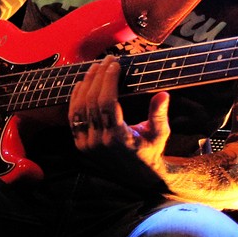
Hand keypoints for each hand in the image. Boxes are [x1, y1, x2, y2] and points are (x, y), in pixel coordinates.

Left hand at [69, 55, 170, 172]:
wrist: (138, 176)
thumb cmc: (151, 151)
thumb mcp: (159, 133)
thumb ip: (158, 114)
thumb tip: (163, 94)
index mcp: (118, 138)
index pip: (107, 102)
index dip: (109, 80)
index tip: (115, 64)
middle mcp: (98, 142)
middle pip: (92, 102)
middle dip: (98, 77)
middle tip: (106, 60)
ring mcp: (86, 144)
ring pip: (79, 108)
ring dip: (86, 85)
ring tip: (95, 68)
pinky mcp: (80, 144)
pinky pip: (73, 117)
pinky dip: (76, 99)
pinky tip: (82, 84)